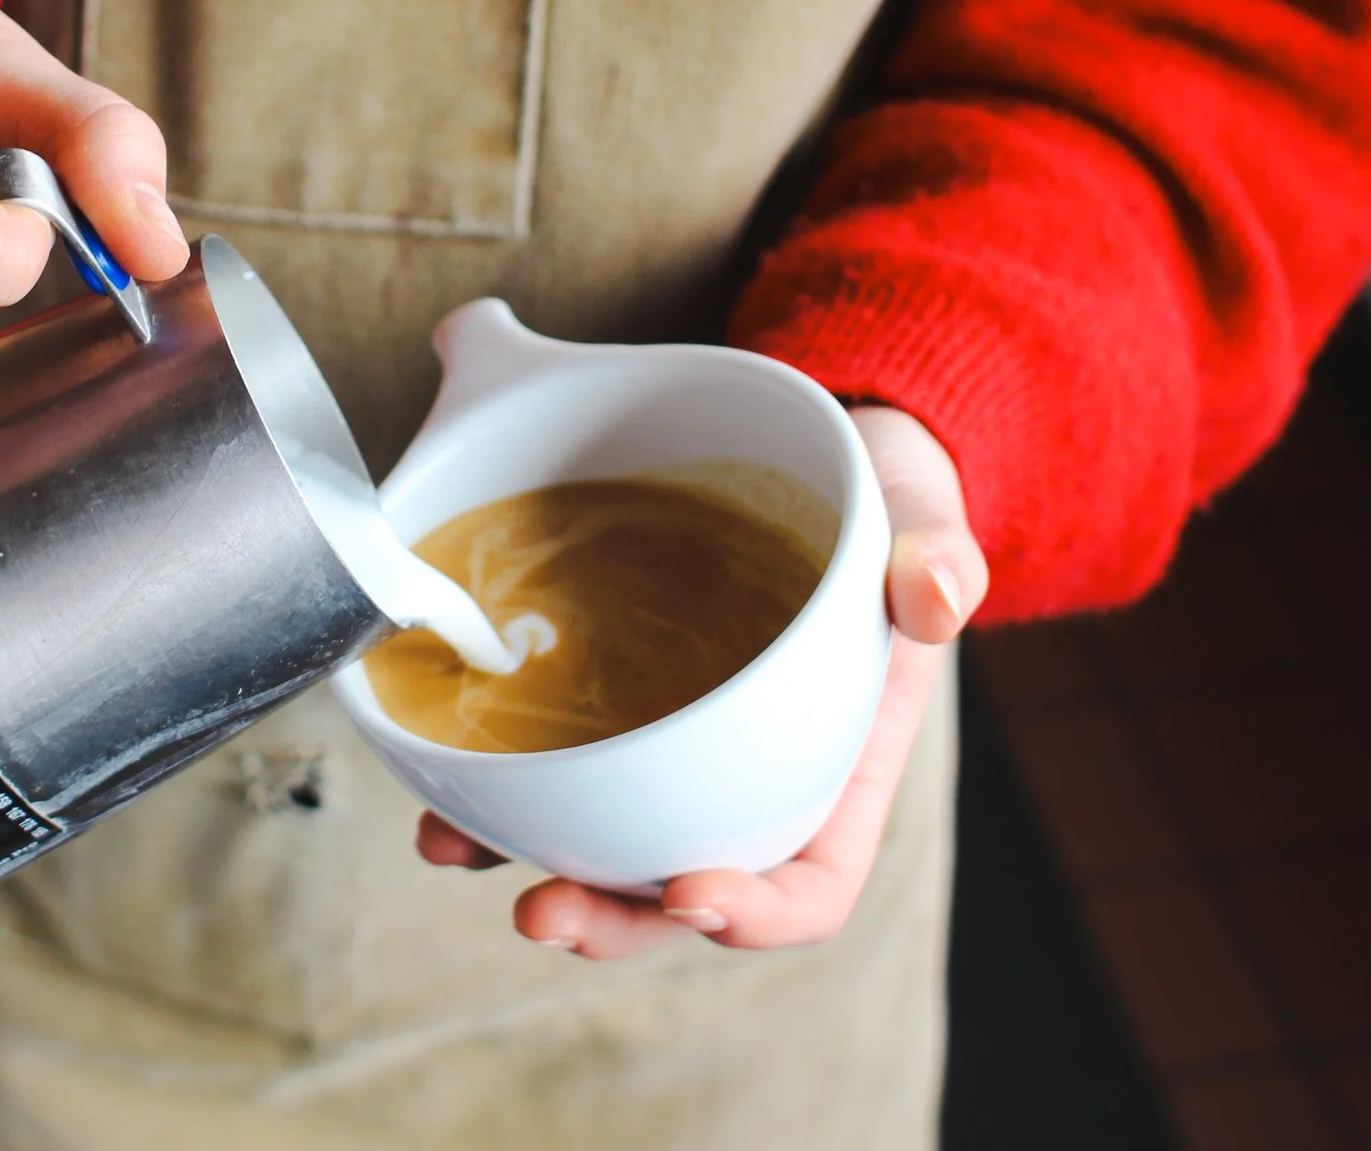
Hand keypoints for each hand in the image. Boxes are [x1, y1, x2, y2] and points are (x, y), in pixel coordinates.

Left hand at [416, 405, 986, 957]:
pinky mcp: (604, 707)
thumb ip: (936, 555)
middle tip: (543, 911)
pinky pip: (549, 766)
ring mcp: (670, 751)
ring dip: (527, 864)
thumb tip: (938, 593)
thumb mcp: (922, 519)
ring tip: (452, 850)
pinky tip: (433, 780)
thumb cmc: (882, 505)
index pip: (809, 885)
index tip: (693, 894)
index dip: (755, 912)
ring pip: (600, 843)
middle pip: (680, 894)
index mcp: (838, 769)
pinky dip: (489, 787)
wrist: (817, 454)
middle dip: (613, 918)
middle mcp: (748, 782)